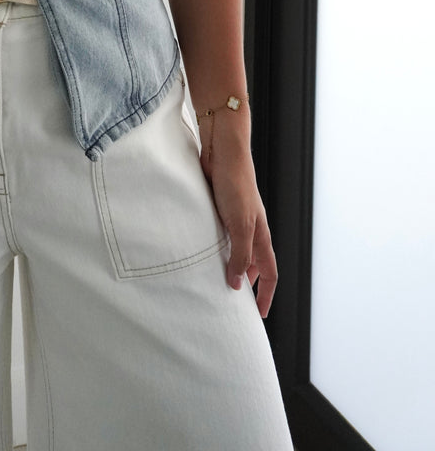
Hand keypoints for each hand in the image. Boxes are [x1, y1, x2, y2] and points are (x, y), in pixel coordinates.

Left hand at [200, 121, 277, 318]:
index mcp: (261, 234)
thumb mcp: (240, 225)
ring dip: (228, 266)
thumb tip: (235, 284)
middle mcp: (250, 229)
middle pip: (252, 264)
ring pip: (234, 251)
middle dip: (246, 284)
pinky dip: (213, 250)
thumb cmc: (236, 185)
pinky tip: (200, 254)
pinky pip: (218, 237)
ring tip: (213, 283)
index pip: (269, 272)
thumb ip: (239, 255)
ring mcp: (234, 219)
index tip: (259, 315)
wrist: (223, 153)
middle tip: (233, 304)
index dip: (266, 295)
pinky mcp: (218, 209)